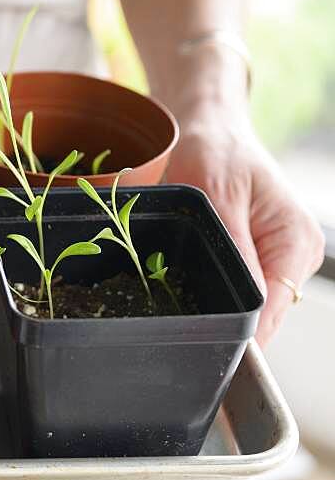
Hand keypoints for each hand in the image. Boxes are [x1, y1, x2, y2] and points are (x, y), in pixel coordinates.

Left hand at [165, 112, 324, 344]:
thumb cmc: (215, 154)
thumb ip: (235, 252)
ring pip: (254, 302)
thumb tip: (249, 307)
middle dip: (229, 316)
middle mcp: (298, 253)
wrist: (213, 131)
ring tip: (184, 288)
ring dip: (223, 299)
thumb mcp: (217, 198)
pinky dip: (223, 285)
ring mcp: (284, 256)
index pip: (272, 307)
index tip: (210, 347)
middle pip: (264, 311)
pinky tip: (196, 277)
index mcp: (295, 241)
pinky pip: (246, 284)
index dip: (244, 333)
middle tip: (181, 314)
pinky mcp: (266, 254)